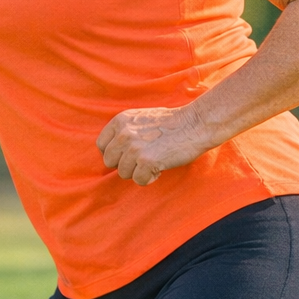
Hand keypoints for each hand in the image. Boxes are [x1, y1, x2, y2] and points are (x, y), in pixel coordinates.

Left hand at [96, 106, 213, 185]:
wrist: (196, 123)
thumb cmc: (173, 122)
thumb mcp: (142, 117)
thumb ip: (125, 131)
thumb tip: (112, 151)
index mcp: (120, 121)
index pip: (101, 146)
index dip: (115, 153)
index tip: (129, 153)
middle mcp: (124, 134)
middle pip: (110, 162)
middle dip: (126, 163)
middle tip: (144, 157)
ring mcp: (134, 148)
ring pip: (124, 173)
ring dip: (139, 171)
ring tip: (156, 159)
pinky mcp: (146, 162)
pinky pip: (139, 180)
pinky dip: (151, 177)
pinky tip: (161, 165)